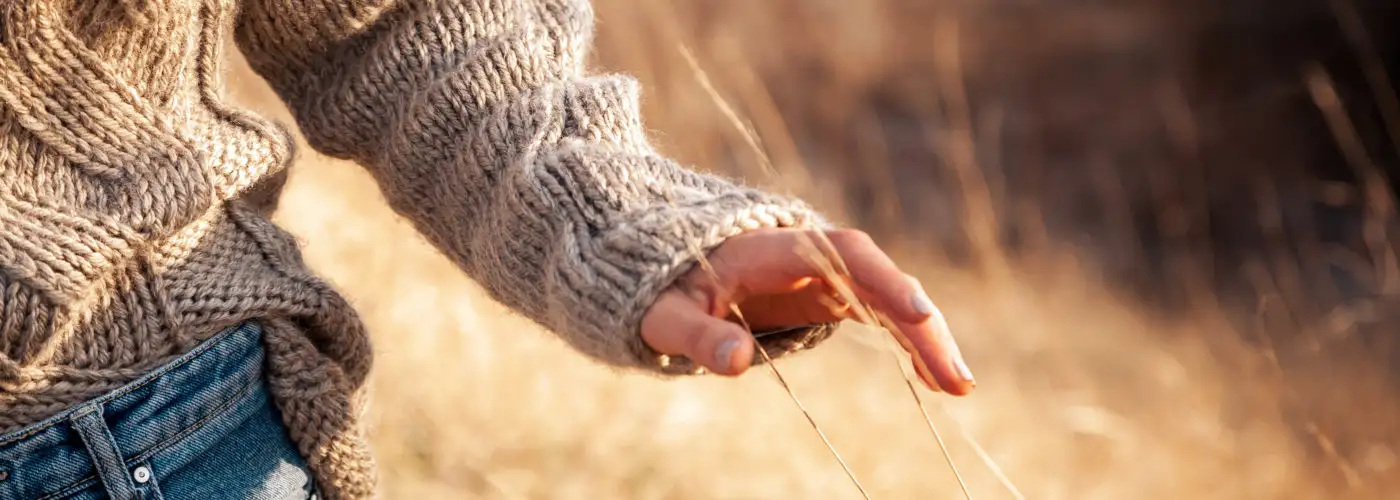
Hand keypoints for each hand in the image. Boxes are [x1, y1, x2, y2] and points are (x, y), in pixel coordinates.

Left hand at [639, 228, 974, 395]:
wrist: (652, 264)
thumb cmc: (655, 287)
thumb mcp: (662, 314)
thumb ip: (697, 334)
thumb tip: (736, 361)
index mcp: (773, 247)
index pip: (842, 254)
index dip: (883, 278)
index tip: (917, 312)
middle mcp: (808, 254)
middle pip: (881, 279)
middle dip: (922, 326)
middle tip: (957, 380)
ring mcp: (822, 274)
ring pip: (889, 299)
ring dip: (925, 338)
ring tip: (958, 387)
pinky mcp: (826, 296)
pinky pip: (879, 315)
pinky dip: (907, 343)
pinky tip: (935, 380)